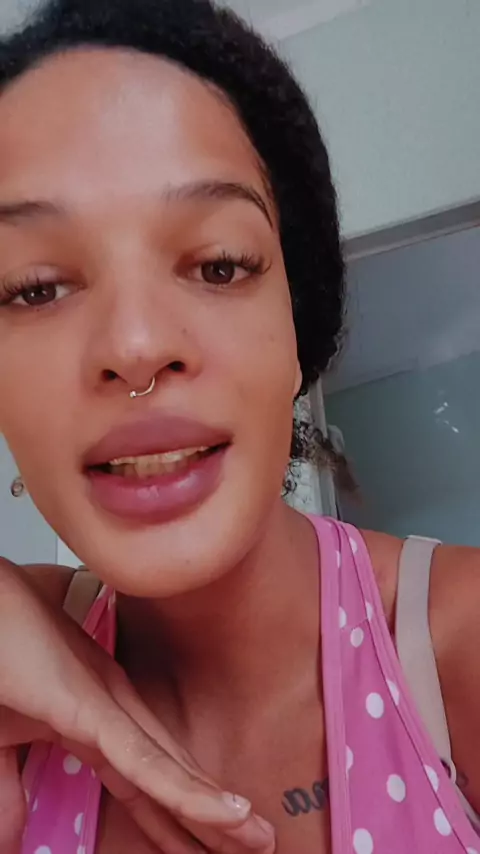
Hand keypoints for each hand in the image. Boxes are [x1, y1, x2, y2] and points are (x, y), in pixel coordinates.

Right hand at [0, 560, 274, 853]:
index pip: (148, 781)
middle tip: (259, 844)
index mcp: (96, 720)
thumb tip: (13, 842)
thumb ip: (9, 791)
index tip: (209, 844)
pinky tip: (224, 812)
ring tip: (258, 839)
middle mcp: (116, 713)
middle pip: (171, 779)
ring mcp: (109, 708)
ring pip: (173, 773)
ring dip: (218, 811)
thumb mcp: (1, 743)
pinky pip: (144, 761)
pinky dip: (186, 790)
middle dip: (214, 817)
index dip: (179, 816)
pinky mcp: (92, 707)